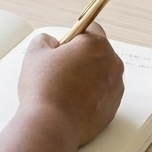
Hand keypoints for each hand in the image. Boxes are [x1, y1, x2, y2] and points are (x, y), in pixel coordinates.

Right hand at [17, 23, 124, 144]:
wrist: (52, 124)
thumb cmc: (44, 87)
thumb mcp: (36, 52)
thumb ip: (46, 39)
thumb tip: (53, 43)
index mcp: (96, 44)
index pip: (91, 27)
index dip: (74, 35)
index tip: (64, 46)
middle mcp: (112, 64)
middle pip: (98, 52)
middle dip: (82, 57)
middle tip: (60, 69)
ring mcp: (115, 87)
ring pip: (101, 74)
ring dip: (87, 77)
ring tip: (64, 88)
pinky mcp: (113, 108)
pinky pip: (102, 95)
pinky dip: (90, 96)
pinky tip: (72, 102)